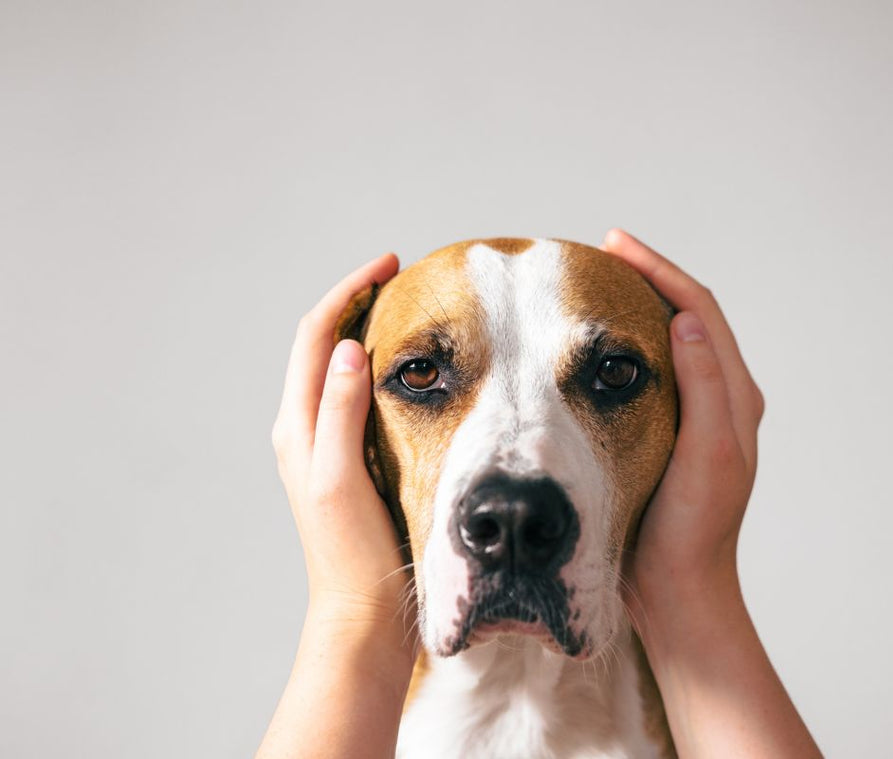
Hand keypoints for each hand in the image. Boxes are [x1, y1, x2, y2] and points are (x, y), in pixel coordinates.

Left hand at [271, 252, 412, 643]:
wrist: (360, 612)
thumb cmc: (354, 553)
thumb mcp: (343, 478)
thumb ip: (340, 412)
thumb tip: (347, 349)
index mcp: (297, 427)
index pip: (316, 337)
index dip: (348, 292)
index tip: (390, 265)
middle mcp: (303, 430)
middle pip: (321, 345)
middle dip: (355, 302)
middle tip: (400, 278)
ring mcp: (322, 445)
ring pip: (336, 368)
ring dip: (363, 331)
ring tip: (403, 310)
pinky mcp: (345, 460)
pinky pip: (352, 396)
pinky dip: (374, 367)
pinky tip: (407, 371)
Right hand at [604, 230, 820, 758]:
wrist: (678, 589)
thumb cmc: (692, 529)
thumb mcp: (707, 455)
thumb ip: (706, 387)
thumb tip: (685, 320)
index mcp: (735, 397)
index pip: (699, 311)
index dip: (660, 271)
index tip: (615, 245)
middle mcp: (720, 399)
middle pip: (686, 316)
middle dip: (648, 278)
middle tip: (602, 253)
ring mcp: (694, 415)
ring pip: (668, 342)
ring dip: (637, 307)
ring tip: (597, 286)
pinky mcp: (668, 432)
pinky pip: (649, 372)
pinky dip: (625, 346)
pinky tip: (594, 347)